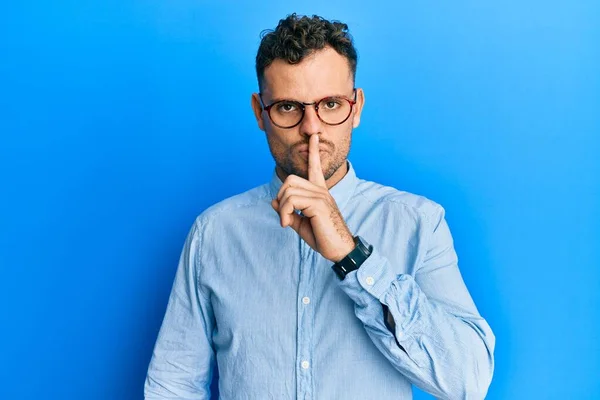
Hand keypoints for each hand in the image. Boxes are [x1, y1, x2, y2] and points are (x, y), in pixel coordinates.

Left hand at [271, 134, 354, 261]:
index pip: (315, 167)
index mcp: (319, 192)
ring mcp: (321, 195)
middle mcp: (321, 190)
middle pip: (290, 180)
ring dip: (281, 208)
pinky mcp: (318, 204)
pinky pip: (291, 201)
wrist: (339, 250)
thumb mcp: (301, 224)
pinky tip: (287, 223)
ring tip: (286, 222)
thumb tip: (273, 202)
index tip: (313, 136)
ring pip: (288, 190)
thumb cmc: (322, 237)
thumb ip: (288, 212)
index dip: (313, 151)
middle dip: (281, 197)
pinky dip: (284, 213)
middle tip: (284, 216)